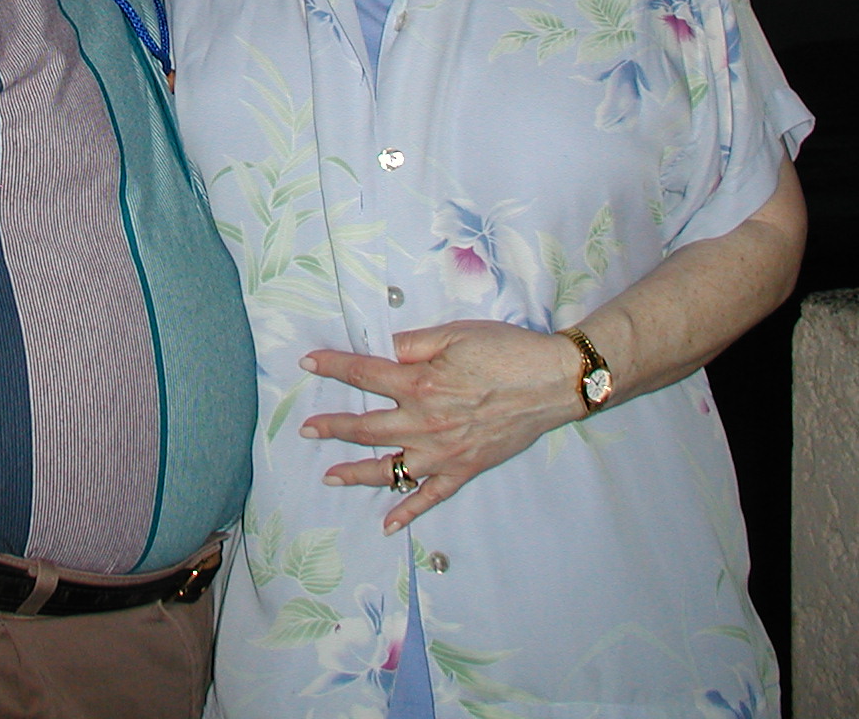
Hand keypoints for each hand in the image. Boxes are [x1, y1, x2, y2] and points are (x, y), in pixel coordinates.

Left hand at [298, 320, 584, 532]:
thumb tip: (384, 350)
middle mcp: (423, 422)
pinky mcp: (463, 470)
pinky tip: (388, 524)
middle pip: (366, 427)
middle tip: (306, 430)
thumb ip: (414, 343)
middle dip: (333, 427)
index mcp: (418, 383)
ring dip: (356, 473)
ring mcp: (442, 452)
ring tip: (330, 477)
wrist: (552, 382)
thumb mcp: (455, 333)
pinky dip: (407, 511)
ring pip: (389, 468)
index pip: (363, 374)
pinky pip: (429, 497)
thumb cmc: (505, 351)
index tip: (307, 364)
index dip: (332, 366)